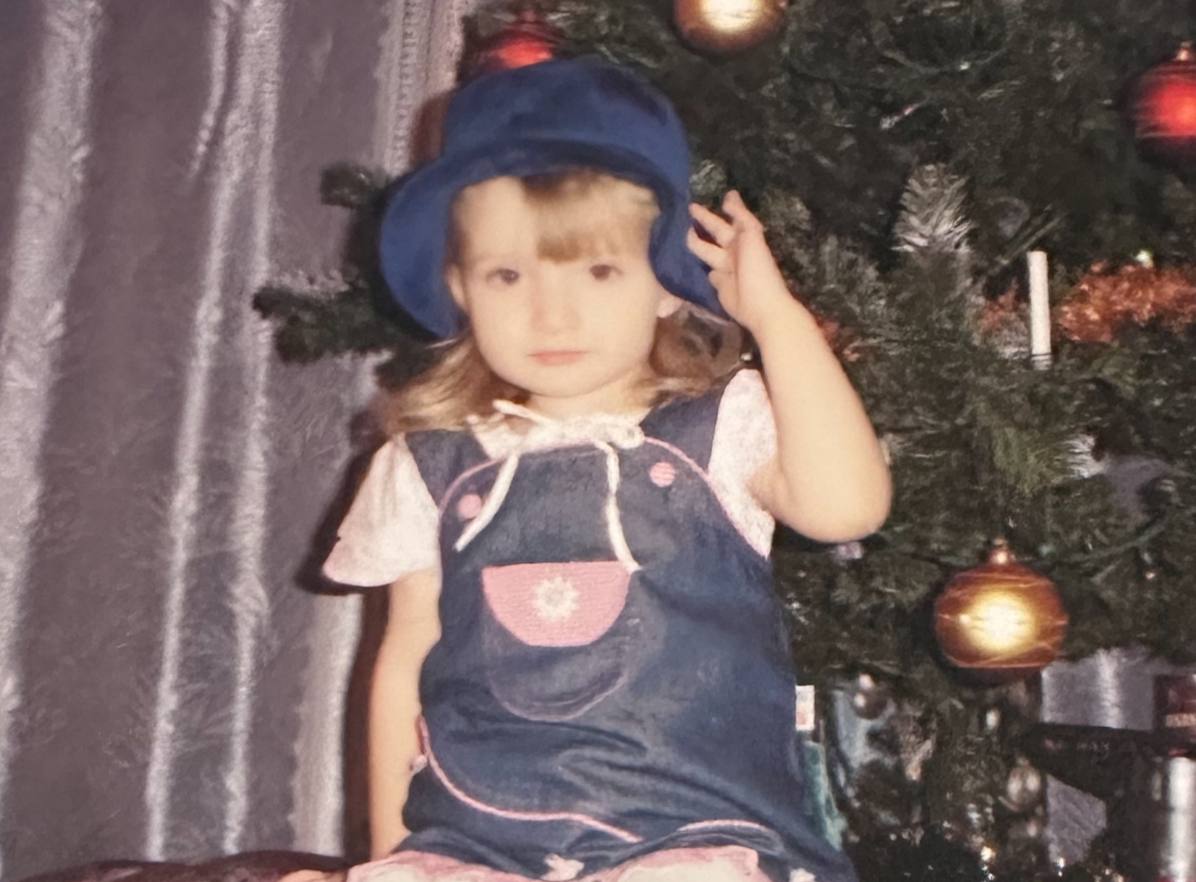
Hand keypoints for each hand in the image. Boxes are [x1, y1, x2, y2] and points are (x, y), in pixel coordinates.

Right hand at [686, 190, 792, 334]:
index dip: (711, 214)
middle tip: (685, 211)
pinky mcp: (718, 285)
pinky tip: (685, 261)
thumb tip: (729, 195)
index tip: (696, 204)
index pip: (723, 222)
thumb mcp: (752, 235)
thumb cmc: (758, 267)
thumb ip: (740, 216)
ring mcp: (724, 269)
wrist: (760, 304)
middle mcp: (733, 251)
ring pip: (707, 252)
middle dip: (702, 223)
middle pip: (714, 234)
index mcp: (743, 238)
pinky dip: (697, 267)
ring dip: (696, 243)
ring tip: (678, 233)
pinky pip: (705, 273)